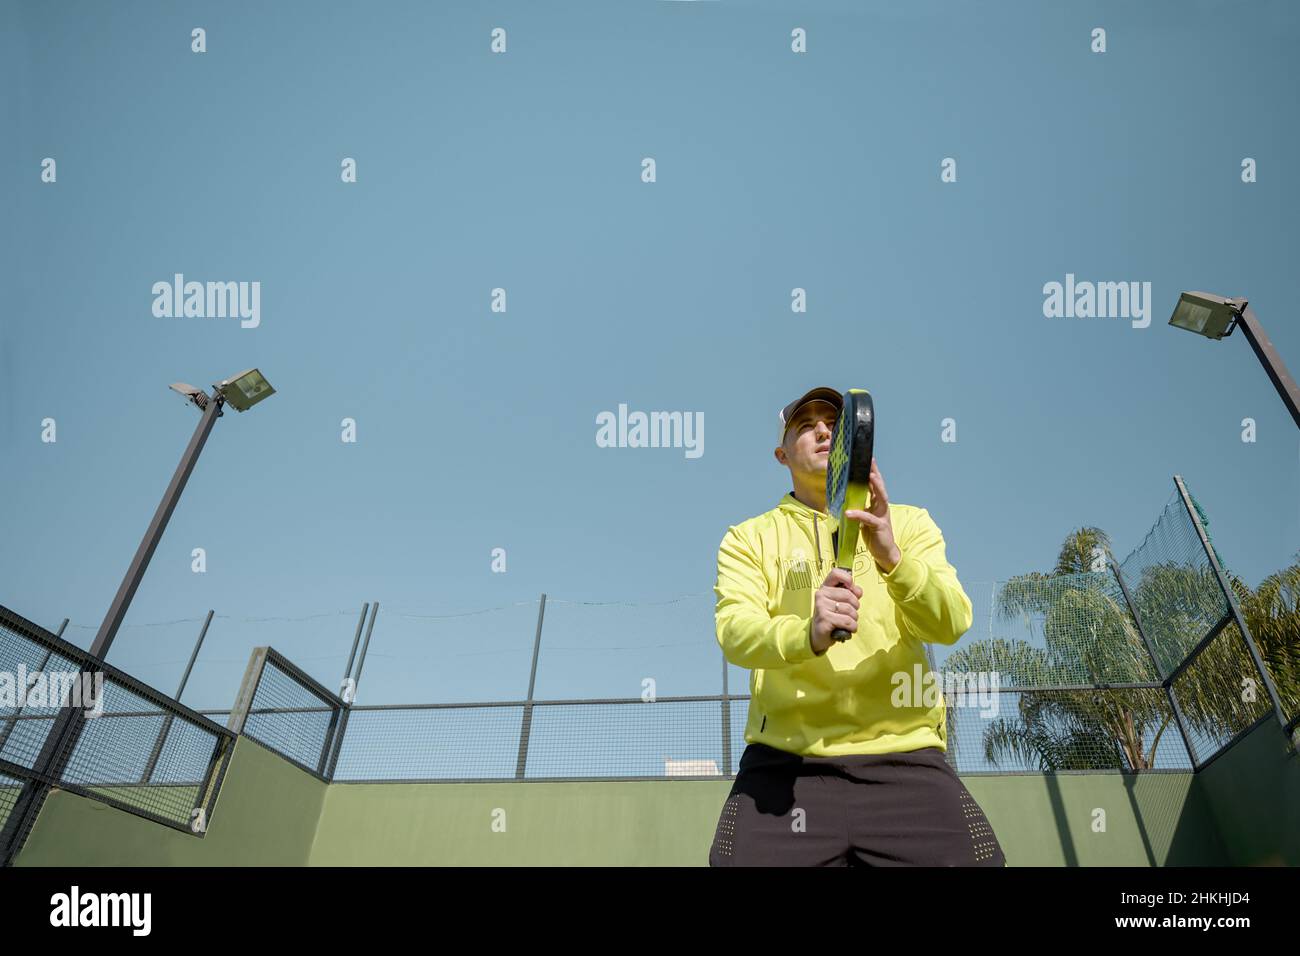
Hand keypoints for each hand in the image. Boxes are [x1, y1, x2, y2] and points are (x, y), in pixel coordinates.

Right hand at [810, 567, 861, 653]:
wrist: (818, 635)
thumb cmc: (831, 617)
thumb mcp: (839, 602)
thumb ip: (850, 593)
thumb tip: (858, 591)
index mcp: (825, 587)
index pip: (836, 573)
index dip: (848, 579)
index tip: (851, 588)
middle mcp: (821, 594)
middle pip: (848, 595)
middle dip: (855, 606)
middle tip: (851, 613)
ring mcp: (821, 606)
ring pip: (849, 610)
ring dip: (854, 619)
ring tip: (848, 622)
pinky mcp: (824, 619)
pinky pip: (847, 621)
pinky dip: (852, 627)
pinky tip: (848, 629)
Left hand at [844, 457, 900, 574]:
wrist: (885, 553)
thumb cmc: (874, 535)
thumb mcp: (865, 518)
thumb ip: (860, 508)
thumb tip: (846, 499)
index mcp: (878, 504)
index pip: (874, 485)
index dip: (871, 472)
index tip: (867, 459)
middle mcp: (882, 507)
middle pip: (880, 486)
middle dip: (875, 473)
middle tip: (870, 460)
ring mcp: (883, 516)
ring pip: (881, 498)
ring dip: (875, 486)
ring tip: (869, 476)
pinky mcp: (880, 527)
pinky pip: (869, 519)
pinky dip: (859, 514)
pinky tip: (849, 512)